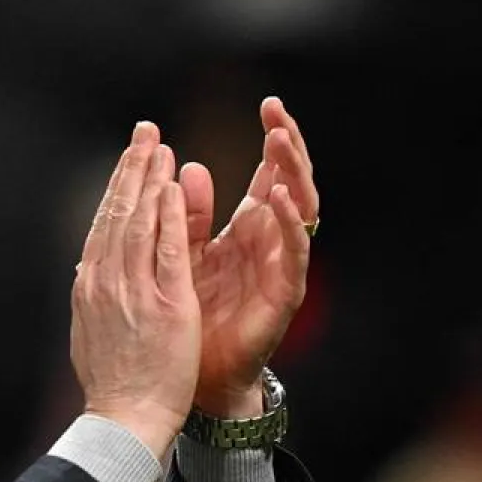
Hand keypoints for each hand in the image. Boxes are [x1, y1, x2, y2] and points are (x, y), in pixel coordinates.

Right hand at [72, 122, 201, 458]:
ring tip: (159, 146)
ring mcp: (132, 290)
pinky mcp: (164, 301)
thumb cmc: (111, 384)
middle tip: (144, 133)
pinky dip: (169, 213)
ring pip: (138, 221)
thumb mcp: (89, 332)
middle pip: (116, 213)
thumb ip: (90, 297)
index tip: (128, 162)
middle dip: (130, 169)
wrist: (123, 417)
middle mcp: (104, 281)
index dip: (115, 189)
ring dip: (148, 179)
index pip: (102, 227)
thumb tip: (83, 271)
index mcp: (89, 287)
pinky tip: (173, 185)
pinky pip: (167, 247)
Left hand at [180, 97, 315, 416]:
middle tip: (278, 112)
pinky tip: (278, 198)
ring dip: (292, 174)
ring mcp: (280, 266)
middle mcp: (268, 243)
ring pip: (300, 211)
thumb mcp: (180, 256)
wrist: (193, 378)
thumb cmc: (186, 319)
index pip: (267, 175)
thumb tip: (187, 166)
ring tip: (280, 142)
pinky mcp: (283, 293)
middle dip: (287, 146)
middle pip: (289, 183)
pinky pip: (294, 253)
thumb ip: (185, 215)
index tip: (268, 104)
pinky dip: (288, 223)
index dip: (272, 141)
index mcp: (246, 230)